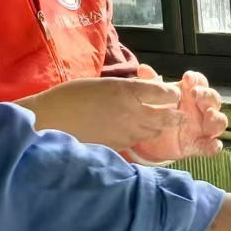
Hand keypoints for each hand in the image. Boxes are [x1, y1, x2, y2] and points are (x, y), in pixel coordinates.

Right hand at [21, 77, 180, 151]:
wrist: (51, 120)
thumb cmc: (72, 95)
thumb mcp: (104, 84)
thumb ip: (128, 88)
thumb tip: (147, 89)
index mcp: (128, 92)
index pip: (164, 93)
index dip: (171, 94)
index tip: (173, 94)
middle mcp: (132, 113)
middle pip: (165, 117)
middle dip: (174, 115)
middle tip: (179, 115)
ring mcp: (126, 133)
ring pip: (154, 131)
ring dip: (159, 126)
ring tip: (161, 123)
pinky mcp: (119, 147)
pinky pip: (137, 141)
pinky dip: (141, 136)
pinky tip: (137, 132)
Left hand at [130, 70, 227, 162]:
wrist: (152, 138)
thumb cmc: (160, 111)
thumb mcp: (155, 97)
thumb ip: (151, 83)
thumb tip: (143, 68)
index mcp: (193, 93)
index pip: (201, 82)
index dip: (196, 79)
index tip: (186, 77)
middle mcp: (202, 109)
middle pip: (213, 99)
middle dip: (207, 96)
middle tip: (195, 94)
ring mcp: (204, 127)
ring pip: (219, 121)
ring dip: (216, 118)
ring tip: (209, 115)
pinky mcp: (200, 144)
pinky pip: (211, 146)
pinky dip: (214, 146)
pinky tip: (213, 145)